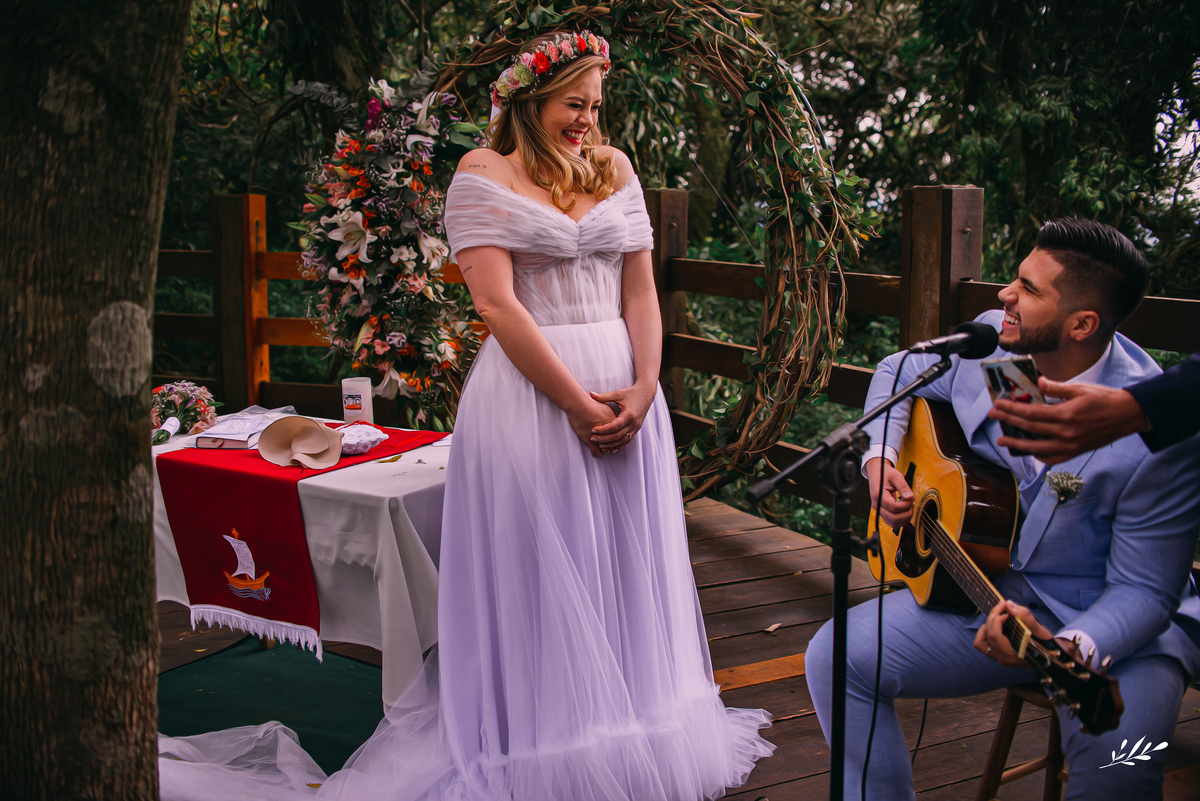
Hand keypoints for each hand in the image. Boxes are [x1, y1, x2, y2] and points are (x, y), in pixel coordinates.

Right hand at [567, 398, 616, 457]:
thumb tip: (612, 415)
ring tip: (605, 450)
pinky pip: (596, 451)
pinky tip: (598, 453)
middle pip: (614, 440)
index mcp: (613, 420)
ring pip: (606, 447)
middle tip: (612, 447)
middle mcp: (608, 430)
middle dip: (613, 444)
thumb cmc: (589, 402)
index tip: (616, 437)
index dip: (618, 435)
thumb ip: (609, 411)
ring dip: (606, 449)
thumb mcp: (604, 404)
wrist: (579, 404)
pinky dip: (597, 452)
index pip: (619, 431)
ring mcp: (600, 436)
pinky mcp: (590, 440)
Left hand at [589, 382, 655, 454]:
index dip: (603, 430)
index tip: (593, 430)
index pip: (614, 426)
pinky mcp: (637, 429)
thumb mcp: (618, 394)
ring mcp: (636, 427)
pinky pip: (628, 440)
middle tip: (593, 438)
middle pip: (617, 436)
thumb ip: (604, 396)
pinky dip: (620, 445)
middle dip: (604, 439)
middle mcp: (634, 423)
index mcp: (629, 415)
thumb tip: (591, 394)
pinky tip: (612, 449)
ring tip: (599, 445)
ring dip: (611, 444)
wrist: (646, 393)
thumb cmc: (632, 393)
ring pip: (623, 440)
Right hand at [865, 457, 914, 528]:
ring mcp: (879, 510)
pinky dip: (901, 521)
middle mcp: (877, 505)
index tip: (911, 497)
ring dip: (905, 518)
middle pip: (894, 518)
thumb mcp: (896, 476)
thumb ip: (903, 486)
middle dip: (907, 513)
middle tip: (911, 503)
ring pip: (893, 523)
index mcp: (879, 496)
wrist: (876, 473)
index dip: (906, 505)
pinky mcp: (882, 513)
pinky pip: (892, 523)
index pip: (894, 507)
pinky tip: (905, 511)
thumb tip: (910, 498)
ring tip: (909, 507)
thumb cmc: (885, 474)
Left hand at [974, 599, 1063, 668]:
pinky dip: (986, 632)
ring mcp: (999, 657)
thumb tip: (1008, 604)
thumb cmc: (1046, 645)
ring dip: (988, 625)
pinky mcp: (998, 655)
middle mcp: (1002, 658)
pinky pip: (983, 644)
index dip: (997, 618)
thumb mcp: (1039, 630)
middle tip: (1003, 606)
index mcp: (1010, 655)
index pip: (994, 634)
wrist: (1051, 657)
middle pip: (987, 634)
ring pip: (981, 640)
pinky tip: (996, 625)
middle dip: (993, 617)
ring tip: (999, 616)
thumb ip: (1024, 617)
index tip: (1007, 610)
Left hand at [990, 378, 1148, 464]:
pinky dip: (1038, 455)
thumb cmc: (1104, 399)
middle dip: (1008, 422)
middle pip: (1030, 429)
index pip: (1030, 414)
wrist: (1128, 415)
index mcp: (1066, 415)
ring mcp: (1070, 445)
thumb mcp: (1080, 388)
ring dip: (1017, 444)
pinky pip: (1052, 458)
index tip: (998, 405)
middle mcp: (1066, 433)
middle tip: (994, 416)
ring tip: (1003, 440)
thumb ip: (1056, 388)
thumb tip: (1038, 382)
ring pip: (1037, 449)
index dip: (1011, 410)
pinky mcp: (1076, 452)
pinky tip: (1030, 450)